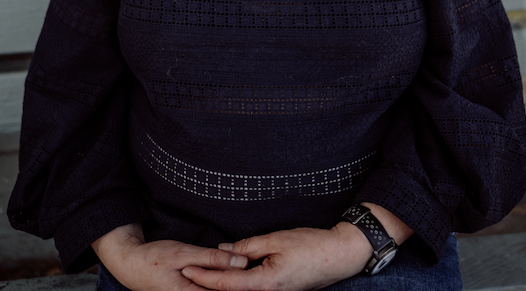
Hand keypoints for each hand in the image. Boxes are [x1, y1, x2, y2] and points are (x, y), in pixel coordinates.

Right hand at [92, 224, 247, 290]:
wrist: (131, 265)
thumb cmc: (154, 258)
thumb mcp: (184, 253)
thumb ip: (213, 259)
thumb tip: (241, 261)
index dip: (242, 285)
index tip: (259, 275)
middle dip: (237, 283)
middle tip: (254, 269)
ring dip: (228, 282)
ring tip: (242, 268)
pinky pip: (208, 290)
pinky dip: (218, 282)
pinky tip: (227, 271)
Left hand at [181, 223, 370, 290]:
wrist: (339, 256)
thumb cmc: (310, 245)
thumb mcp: (276, 239)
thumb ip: (248, 246)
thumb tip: (224, 250)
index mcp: (265, 284)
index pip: (227, 283)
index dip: (205, 277)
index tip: (186, 269)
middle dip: (210, 284)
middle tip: (188, 272)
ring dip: (224, 284)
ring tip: (203, 273)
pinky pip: (254, 289)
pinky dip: (239, 283)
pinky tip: (230, 274)